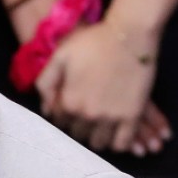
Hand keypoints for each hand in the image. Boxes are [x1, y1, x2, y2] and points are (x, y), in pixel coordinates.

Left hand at [34, 20, 164, 153]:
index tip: (71, 110)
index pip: (60, 123)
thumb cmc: (94, 42)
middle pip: (78, 135)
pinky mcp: (132, 115)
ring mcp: (110, 117)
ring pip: (98, 142)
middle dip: (79, 128)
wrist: (130, 34)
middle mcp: (87, 114)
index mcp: (68, 102)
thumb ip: (46, 84)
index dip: (64, 117)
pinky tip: (115, 136)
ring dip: (97, 137)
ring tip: (99, 128)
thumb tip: (46, 110)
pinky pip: (122, 142)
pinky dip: (118, 144)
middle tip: (86, 118)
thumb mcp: (59, 57)